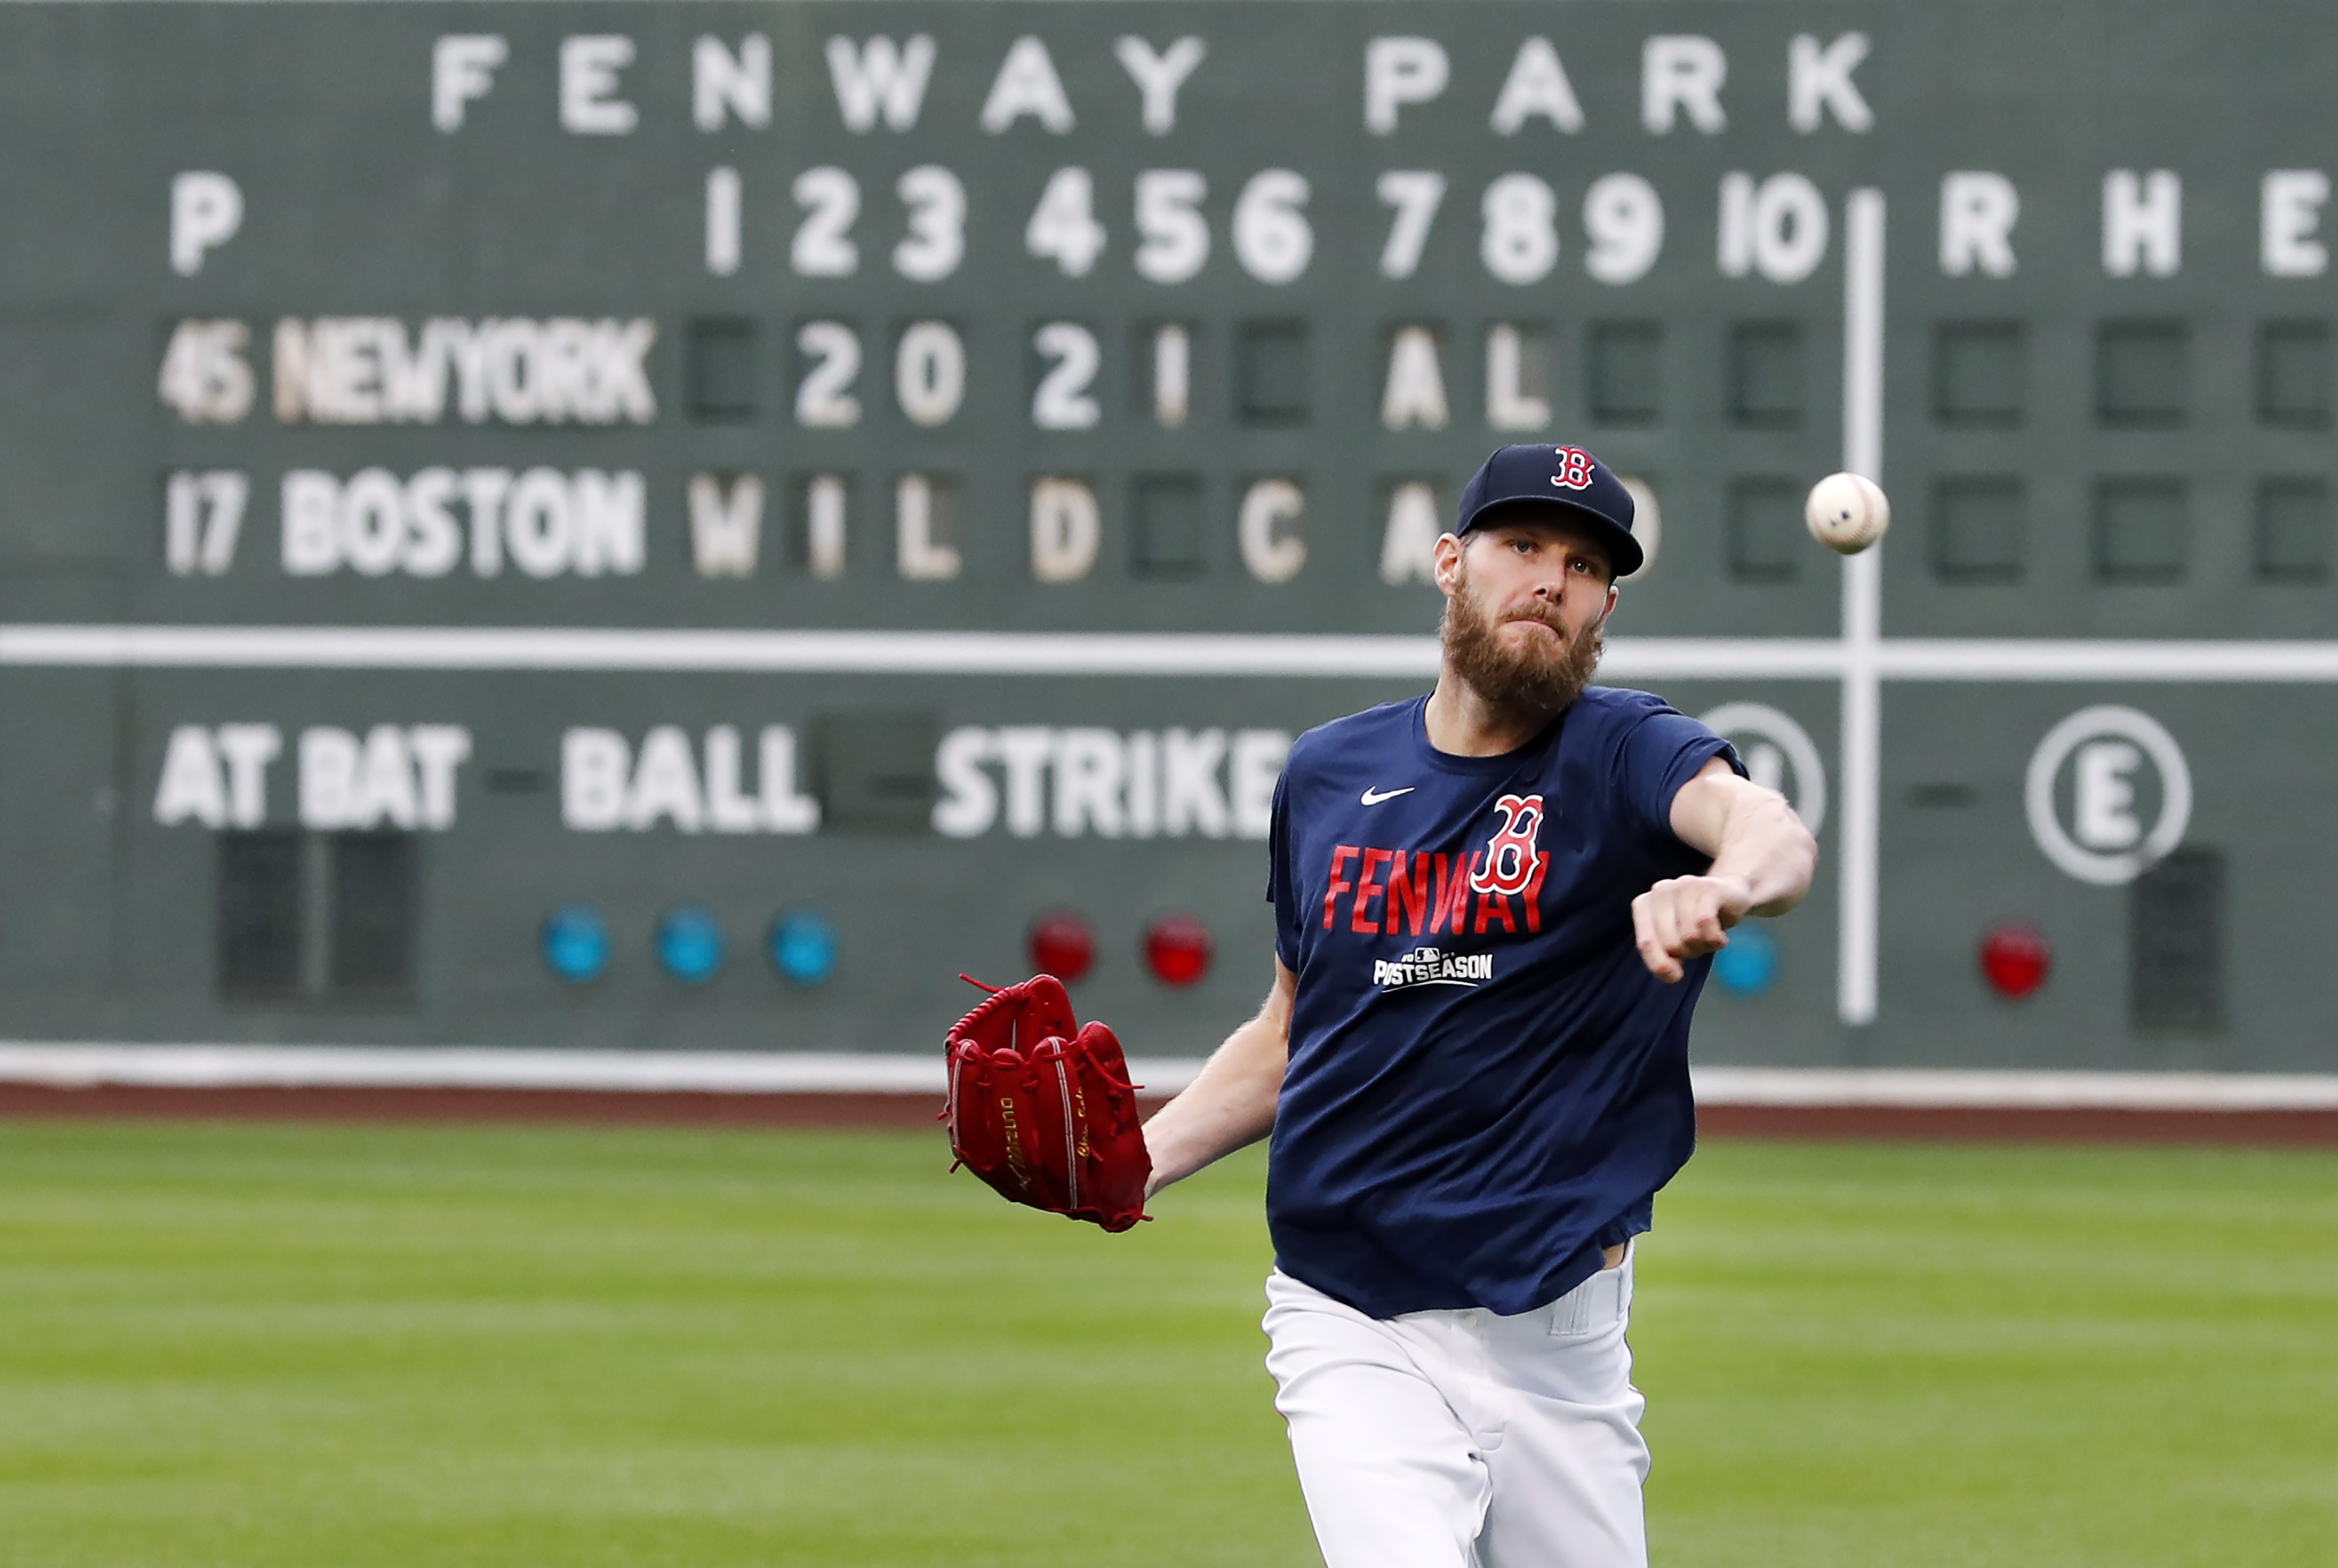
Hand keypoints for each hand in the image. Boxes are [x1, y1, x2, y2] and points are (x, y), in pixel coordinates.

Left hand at [1631, 873, 1753, 982]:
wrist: (1730, 895)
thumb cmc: (1696, 922)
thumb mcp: (1675, 941)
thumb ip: (1663, 959)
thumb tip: (1671, 973)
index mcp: (1644, 903)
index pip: (1645, 944)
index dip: (1660, 964)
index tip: (1675, 975)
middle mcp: (1660, 890)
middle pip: (1670, 943)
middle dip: (1688, 952)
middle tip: (1698, 942)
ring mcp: (1685, 885)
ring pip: (1689, 935)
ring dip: (1705, 946)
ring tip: (1709, 936)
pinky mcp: (1709, 888)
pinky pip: (1705, 922)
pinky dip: (1715, 938)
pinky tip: (1720, 938)